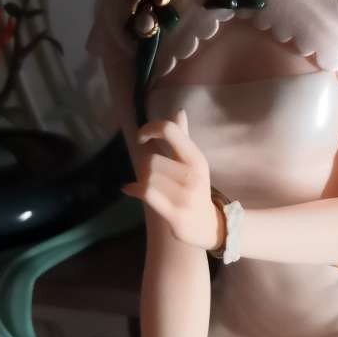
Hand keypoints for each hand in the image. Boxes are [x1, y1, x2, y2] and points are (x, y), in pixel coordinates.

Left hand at [123, 108, 219, 251]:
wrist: (207, 226)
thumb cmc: (194, 189)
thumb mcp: (192, 162)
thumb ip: (183, 136)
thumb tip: (179, 110)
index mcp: (197, 158)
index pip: (169, 130)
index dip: (149, 128)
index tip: (141, 137)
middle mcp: (193, 174)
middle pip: (151, 159)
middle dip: (143, 167)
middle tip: (148, 175)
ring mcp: (186, 195)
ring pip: (147, 177)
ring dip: (140, 181)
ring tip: (146, 186)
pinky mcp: (175, 213)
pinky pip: (146, 193)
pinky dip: (134, 189)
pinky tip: (130, 190)